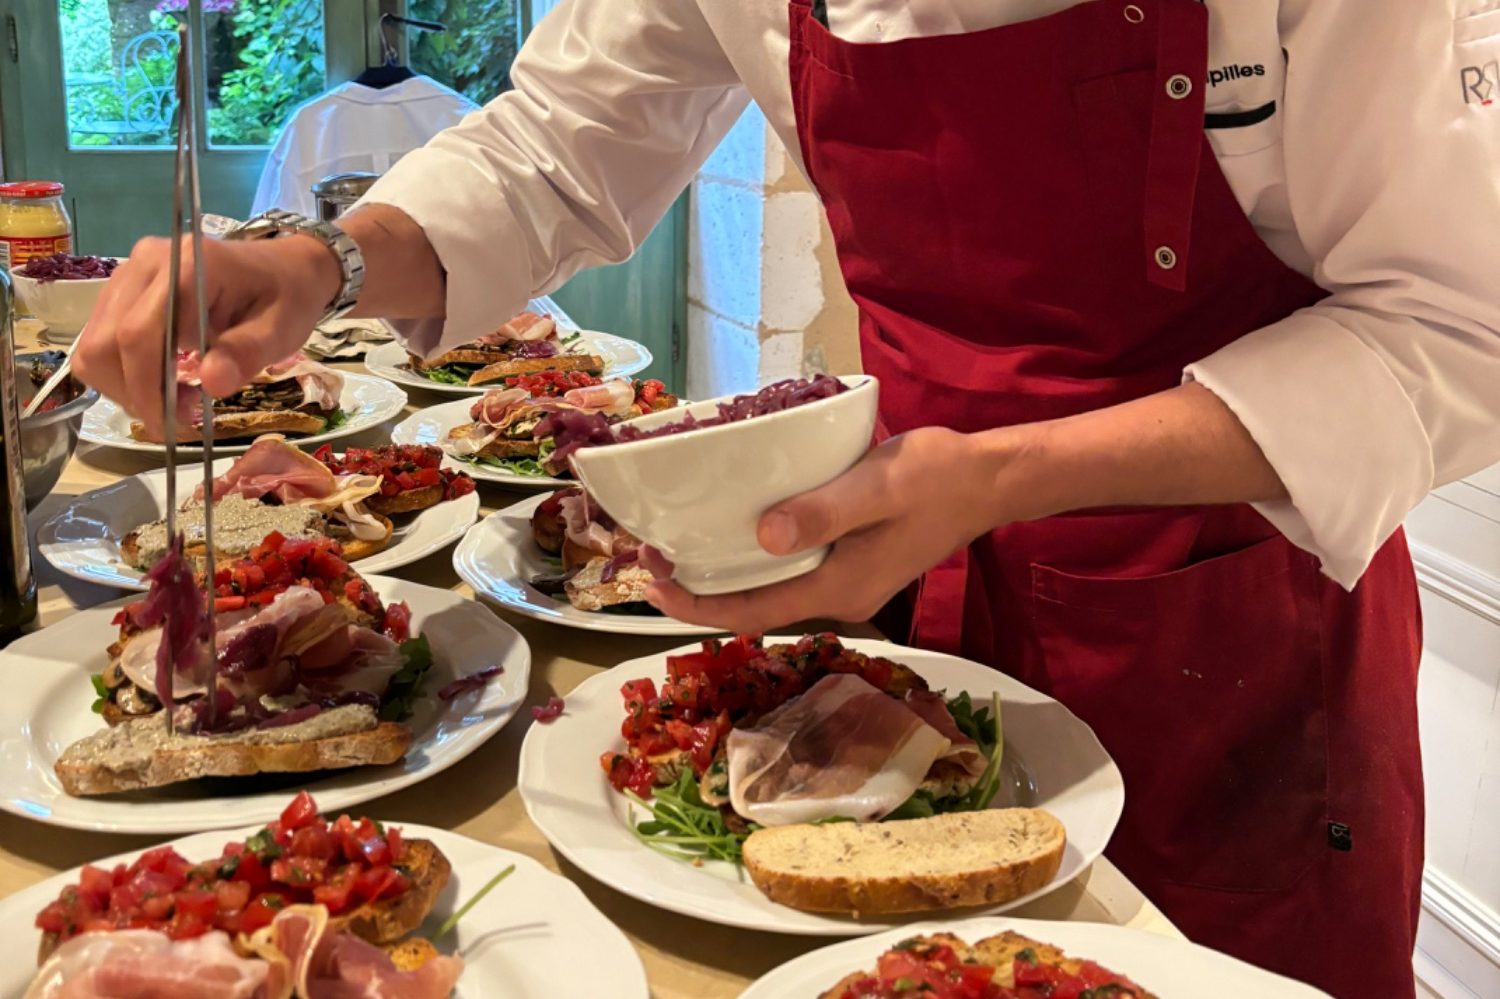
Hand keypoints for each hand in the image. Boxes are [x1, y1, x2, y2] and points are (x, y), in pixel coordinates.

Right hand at [73, 233, 339, 436]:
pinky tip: (165, 381)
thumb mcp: (281, 330)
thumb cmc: (287, 297)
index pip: (138, 334)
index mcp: (186, 267)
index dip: (145, 387)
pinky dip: (126, 371)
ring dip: (126, 386)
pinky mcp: (124, 289)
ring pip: (95, 344)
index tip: (170, 426)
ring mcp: (129, 274)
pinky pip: (103, 338)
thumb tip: (212, 384)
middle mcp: (146, 264)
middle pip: (105, 342)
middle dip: (134, 392)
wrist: (285, 267)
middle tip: (178, 419)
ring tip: (177, 400)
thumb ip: (246, 353)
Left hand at [642, 426, 1020, 632]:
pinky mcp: (850, 564)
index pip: (750, 611)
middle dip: (697, 589)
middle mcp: (837, 596)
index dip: (695, 602)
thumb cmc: (937, 476)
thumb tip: (765, 537)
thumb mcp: (879, 485)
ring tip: (678, 541)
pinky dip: (751, 559)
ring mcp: (845, 583)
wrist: (988, 480)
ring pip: (768, 591)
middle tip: (650, 551)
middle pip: (752, 607)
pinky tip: (733, 529)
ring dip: (721, 573)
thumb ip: (825, 511)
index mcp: (838, 587)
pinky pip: (787, 572)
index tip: (651, 576)